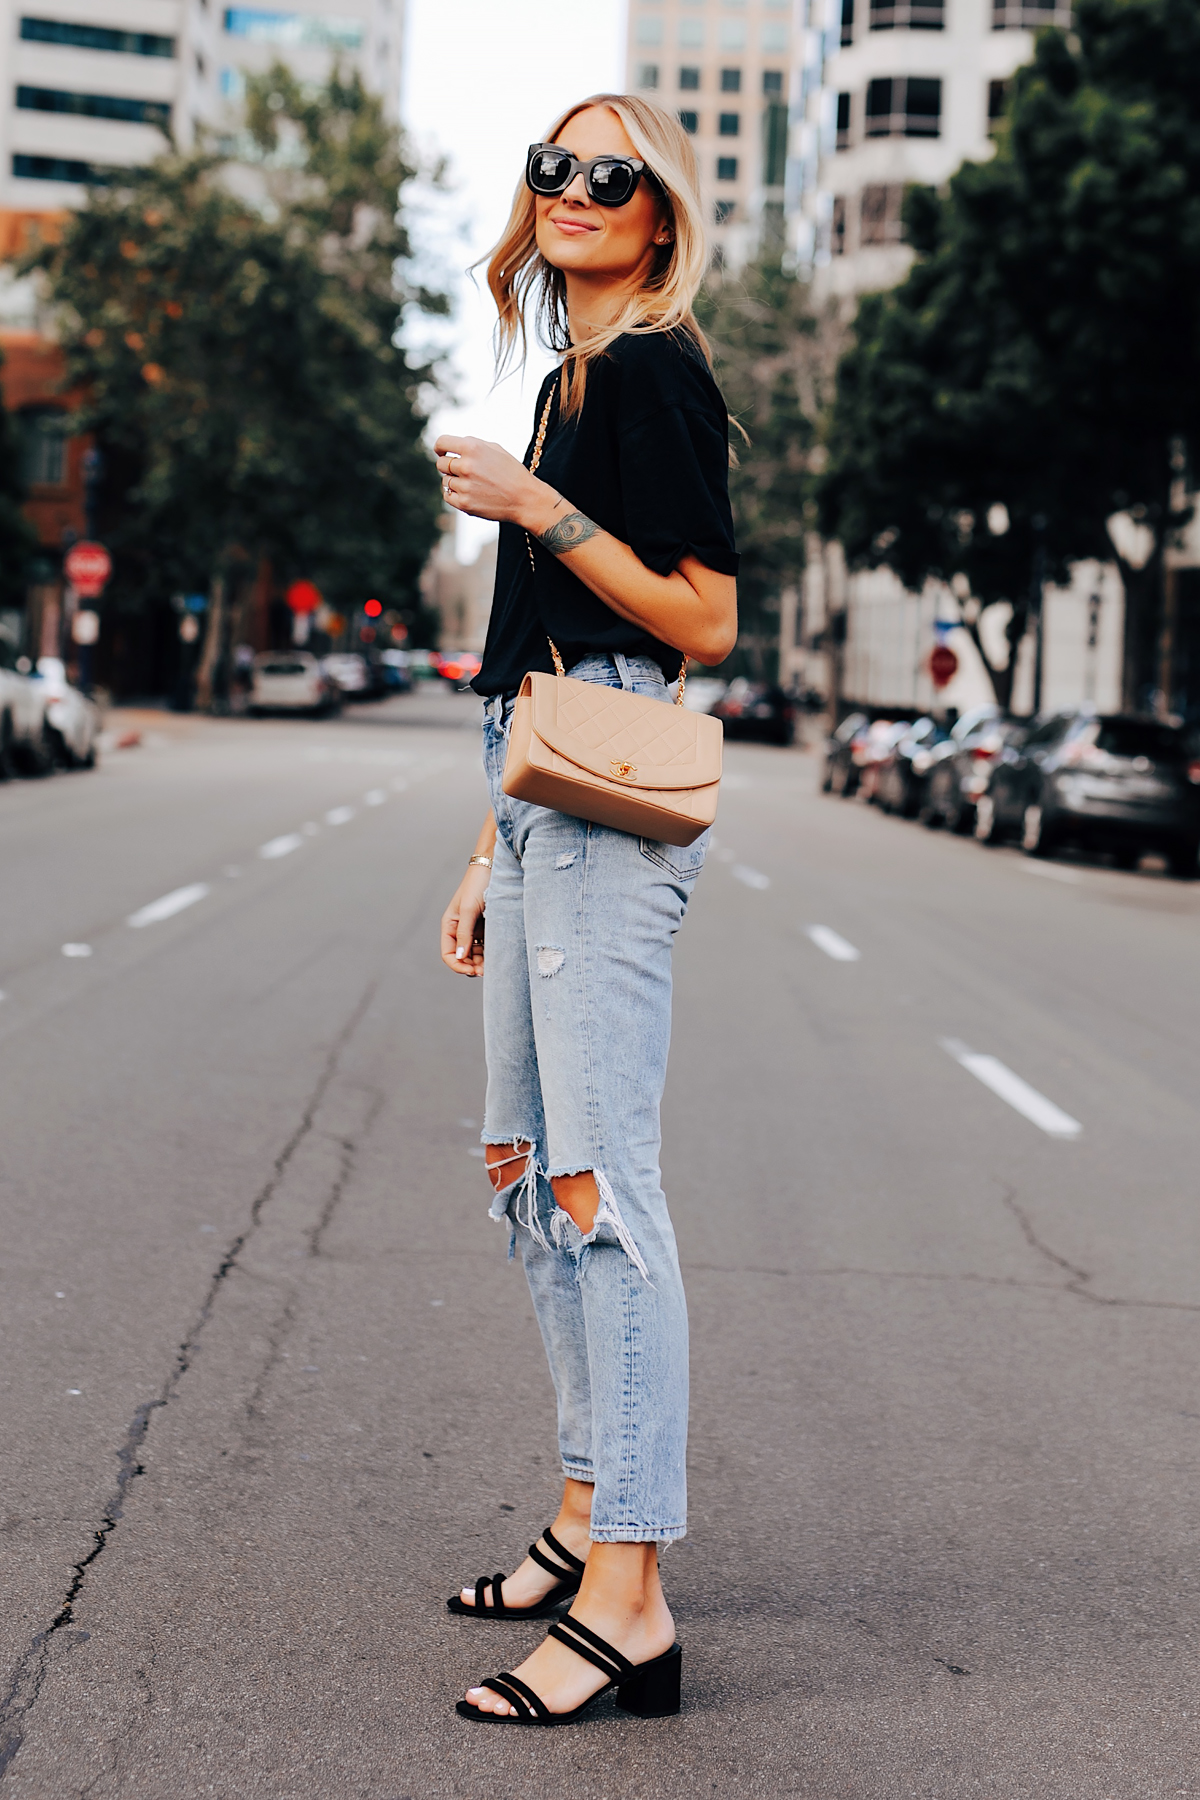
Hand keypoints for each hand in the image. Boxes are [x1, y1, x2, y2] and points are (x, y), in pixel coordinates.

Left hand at [434, 434, 562, 532]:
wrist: (525, 498)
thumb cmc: (511, 472)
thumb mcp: (494, 449)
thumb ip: (471, 445)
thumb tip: (449, 447)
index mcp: (472, 447)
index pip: (441, 443)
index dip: (440, 448)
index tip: (442, 452)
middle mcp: (466, 465)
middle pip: (441, 464)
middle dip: (448, 466)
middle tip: (463, 471)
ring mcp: (464, 486)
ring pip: (445, 481)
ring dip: (455, 482)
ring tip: (474, 484)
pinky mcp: (464, 503)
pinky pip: (447, 496)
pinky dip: (454, 495)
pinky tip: (469, 493)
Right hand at [440, 864, 490, 976]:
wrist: (494, 868)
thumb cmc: (477, 885)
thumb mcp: (469, 909)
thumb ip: (464, 933)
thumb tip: (460, 956)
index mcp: (449, 926)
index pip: (448, 954)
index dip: (457, 965)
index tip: (471, 970)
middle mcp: (460, 930)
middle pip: (461, 957)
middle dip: (470, 967)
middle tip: (484, 972)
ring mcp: (474, 930)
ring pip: (474, 955)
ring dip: (480, 963)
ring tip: (492, 967)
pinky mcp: (487, 928)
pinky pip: (486, 947)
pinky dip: (489, 955)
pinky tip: (496, 958)